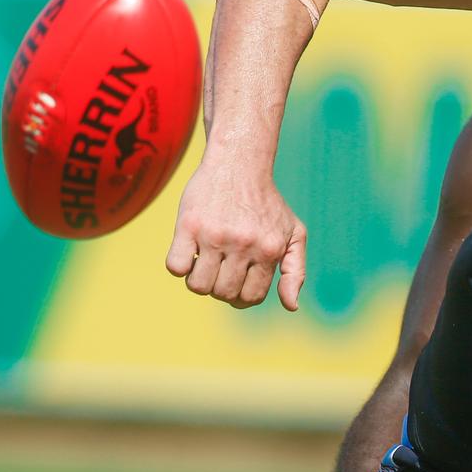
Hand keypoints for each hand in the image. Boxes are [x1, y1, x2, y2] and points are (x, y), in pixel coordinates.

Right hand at [166, 154, 305, 309]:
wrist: (239, 164)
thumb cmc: (267, 204)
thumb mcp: (293, 233)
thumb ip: (295, 271)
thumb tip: (291, 306)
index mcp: (269, 250)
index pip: (250, 298)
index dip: (241, 295)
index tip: (237, 279)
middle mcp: (244, 244)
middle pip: (223, 294)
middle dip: (220, 287)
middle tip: (221, 266)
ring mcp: (215, 235)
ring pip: (198, 286)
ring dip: (198, 280)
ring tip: (205, 259)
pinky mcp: (189, 225)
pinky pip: (175, 267)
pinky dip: (179, 266)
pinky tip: (189, 250)